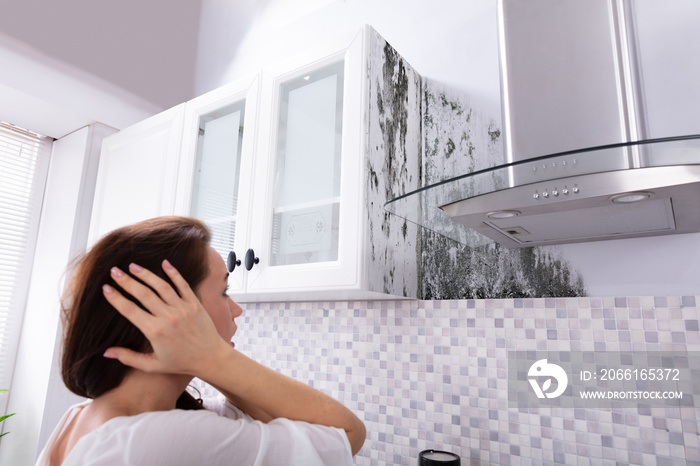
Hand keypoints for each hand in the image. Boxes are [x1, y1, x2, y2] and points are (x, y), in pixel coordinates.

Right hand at [102, 260, 228, 374]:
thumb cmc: (181, 363)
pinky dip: (174, 273)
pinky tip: (164, 263)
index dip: (116, 298)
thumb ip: (128, 358)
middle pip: (143, 294)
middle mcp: (168, 317)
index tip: (105, 288)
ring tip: (132, 266)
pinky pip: (183, 285)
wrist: (210, 358)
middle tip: (114, 271)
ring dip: (146, 274)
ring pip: (161, 286)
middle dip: (126, 281)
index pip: (129, 310)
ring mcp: (182, 308)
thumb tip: (105, 353)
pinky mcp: (194, 304)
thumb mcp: (152, 365)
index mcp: (155, 331)